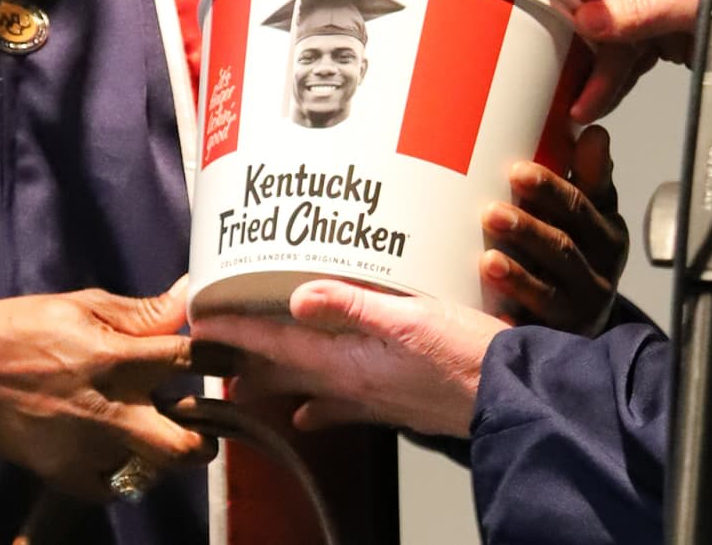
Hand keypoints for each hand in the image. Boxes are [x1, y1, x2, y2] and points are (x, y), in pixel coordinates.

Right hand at [0, 282, 215, 500]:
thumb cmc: (24, 327)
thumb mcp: (83, 306)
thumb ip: (141, 313)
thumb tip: (188, 295)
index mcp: (116, 358)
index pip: (191, 360)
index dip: (225, 359)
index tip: (241, 360)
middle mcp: (110, 410)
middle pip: (187, 446)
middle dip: (206, 439)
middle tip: (201, 424)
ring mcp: (89, 450)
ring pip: (153, 470)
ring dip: (159, 453)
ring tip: (150, 433)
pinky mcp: (68, 476)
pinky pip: (115, 486)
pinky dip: (120, 470)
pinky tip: (111, 447)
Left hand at [192, 280, 503, 438]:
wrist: (509, 398)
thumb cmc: (469, 356)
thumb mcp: (412, 317)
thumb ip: (354, 306)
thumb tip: (300, 297)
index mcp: (349, 359)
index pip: (277, 343)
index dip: (237, 332)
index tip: (202, 324)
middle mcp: (352, 384)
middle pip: (282, 369)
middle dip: (244, 359)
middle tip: (210, 349)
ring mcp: (372, 398)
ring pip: (306, 387)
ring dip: (273, 380)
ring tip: (240, 380)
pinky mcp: (394, 404)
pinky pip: (341, 408)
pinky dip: (318, 408)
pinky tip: (308, 414)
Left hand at [481, 125, 625, 334]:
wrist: (586, 319)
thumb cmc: (580, 251)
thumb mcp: (590, 212)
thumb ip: (588, 176)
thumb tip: (594, 132)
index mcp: (606, 232)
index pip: (580, 205)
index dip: (550, 189)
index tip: (518, 171)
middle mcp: (601, 272)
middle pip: (563, 246)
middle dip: (528, 229)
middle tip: (491, 212)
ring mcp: (580, 309)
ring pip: (549, 290)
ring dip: (518, 275)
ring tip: (488, 261)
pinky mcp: (558, 337)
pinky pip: (534, 330)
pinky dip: (514, 322)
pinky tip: (493, 315)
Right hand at [547, 0, 711, 119]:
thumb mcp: (706, 6)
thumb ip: (642, 13)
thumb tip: (586, 22)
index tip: (533, 5)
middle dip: (574, 31)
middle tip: (547, 61)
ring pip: (605, 28)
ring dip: (592, 64)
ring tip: (576, 98)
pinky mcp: (662, 30)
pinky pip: (626, 51)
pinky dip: (613, 76)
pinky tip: (596, 99)